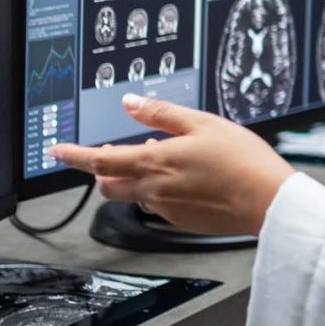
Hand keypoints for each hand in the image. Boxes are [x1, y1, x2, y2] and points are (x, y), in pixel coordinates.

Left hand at [49, 94, 296, 236]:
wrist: (269, 202)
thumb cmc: (242, 161)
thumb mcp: (203, 123)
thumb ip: (162, 114)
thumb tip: (132, 103)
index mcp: (154, 164)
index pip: (98, 161)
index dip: (72, 155)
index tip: (56, 150)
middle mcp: (154, 191)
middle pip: (108, 185)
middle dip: (103, 171)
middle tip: (110, 155)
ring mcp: (168, 210)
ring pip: (135, 195)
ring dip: (136, 179)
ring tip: (163, 161)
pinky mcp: (184, 222)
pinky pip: (160, 206)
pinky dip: (161, 191)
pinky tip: (185, 179)